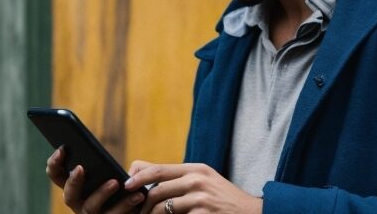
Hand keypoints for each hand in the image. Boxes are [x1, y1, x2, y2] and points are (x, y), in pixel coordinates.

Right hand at [46, 147, 145, 212]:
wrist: (140, 208)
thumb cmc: (122, 185)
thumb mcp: (111, 171)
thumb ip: (102, 164)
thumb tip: (96, 149)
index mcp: (76, 189)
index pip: (57, 176)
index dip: (54, 164)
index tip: (62, 148)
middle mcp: (80, 204)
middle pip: (69, 196)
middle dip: (73, 182)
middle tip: (80, 168)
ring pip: (90, 208)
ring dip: (101, 193)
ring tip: (115, 182)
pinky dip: (126, 204)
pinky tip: (138, 194)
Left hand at [124, 162, 262, 213]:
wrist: (250, 213)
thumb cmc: (222, 199)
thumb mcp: (204, 180)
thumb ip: (178, 178)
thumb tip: (142, 172)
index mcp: (196, 168)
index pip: (159, 169)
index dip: (139, 177)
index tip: (126, 185)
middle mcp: (197, 179)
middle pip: (157, 189)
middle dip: (142, 204)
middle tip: (136, 212)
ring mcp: (201, 198)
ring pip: (162, 207)